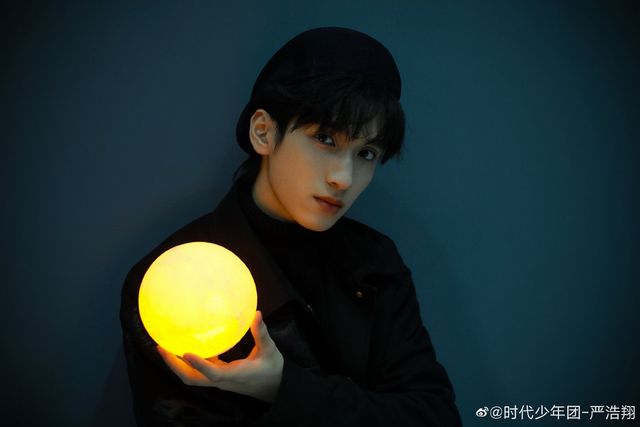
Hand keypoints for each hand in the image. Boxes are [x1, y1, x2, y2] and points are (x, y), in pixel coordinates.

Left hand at [157, 311, 283, 402]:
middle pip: (192, 378)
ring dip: (178, 364)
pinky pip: (200, 371)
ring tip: (166, 347)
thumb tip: (257, 314)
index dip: (199, 364)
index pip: (212, 373)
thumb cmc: (272, 370)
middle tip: (161, 347)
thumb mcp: (270, 350)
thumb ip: (261, 333)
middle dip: (175, 365)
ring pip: (193, 376)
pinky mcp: (220, 376)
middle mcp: (222, 380)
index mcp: (234, 375)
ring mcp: (219, 380)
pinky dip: (190, 360)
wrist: (275, 388)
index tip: (185, 352)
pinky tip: (187, 345)